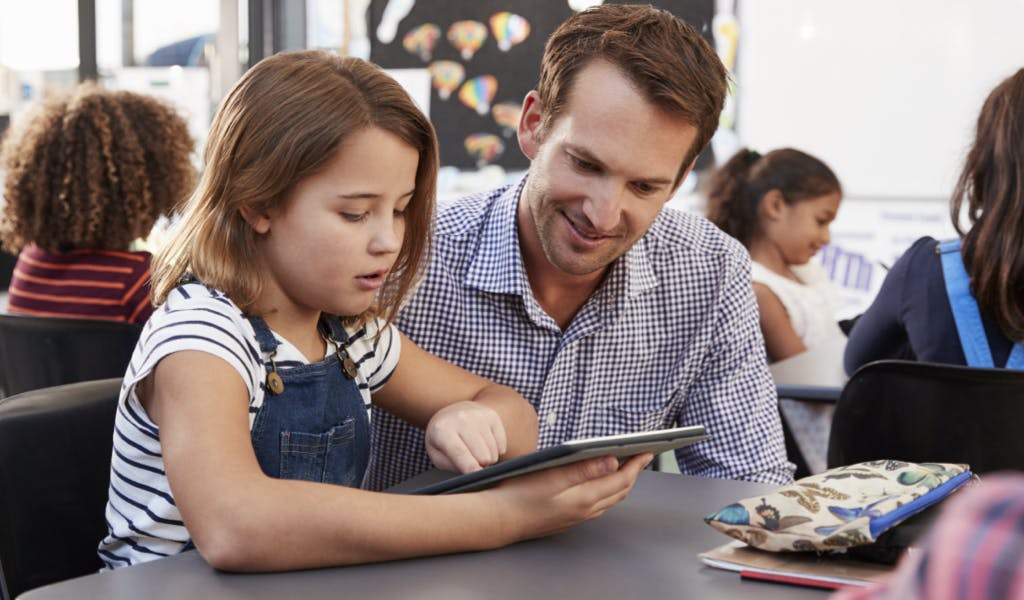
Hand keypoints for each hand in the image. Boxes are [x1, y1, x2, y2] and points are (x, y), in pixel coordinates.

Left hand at [425, 401, 507, 473]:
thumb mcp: (436, 456)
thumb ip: (452, 466)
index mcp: (442, 430)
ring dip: (486, 458)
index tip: (477, 475)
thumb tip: (473, 472)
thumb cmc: (441, 440)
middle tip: (470, 461)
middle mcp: (462, 419)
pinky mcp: (492, 416)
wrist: (449, 415)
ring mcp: (479, 416)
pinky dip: (495, 450)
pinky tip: (484, 444)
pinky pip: (501, 445)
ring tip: (474, 451)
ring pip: (493, 452)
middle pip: (482, 455)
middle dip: (479, 465)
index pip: (459, 451)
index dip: (469, 465)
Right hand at [487, 452, 652, 542]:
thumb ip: (584, 469)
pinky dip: (606, 490)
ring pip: (609, 499)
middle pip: (619, 491)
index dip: (637, 465)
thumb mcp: (551, 476)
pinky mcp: (567, 518)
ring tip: (626, 466)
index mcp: (583, 499)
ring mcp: (576, 517)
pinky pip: (596, 504)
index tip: (647, 450)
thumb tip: (613, 461)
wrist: (498, 519)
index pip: (621, 480)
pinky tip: (599, 482)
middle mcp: (584, 511)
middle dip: (633, 472)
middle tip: (641, 455)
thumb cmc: (518, 494)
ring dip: (621, 482)